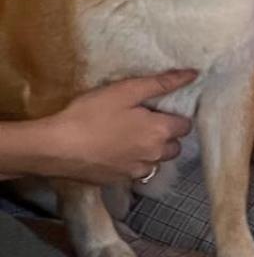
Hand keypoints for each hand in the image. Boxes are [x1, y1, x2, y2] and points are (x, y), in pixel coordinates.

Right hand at [39, 71, 195, 183]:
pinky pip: (137, 171)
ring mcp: (138, 171)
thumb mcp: (125, 91)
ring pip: (157, 161)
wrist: (57, 147)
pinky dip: (134, 162)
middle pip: (175, 146)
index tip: (159, 109)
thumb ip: (160, 83)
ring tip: (129, 137)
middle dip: (166, 135)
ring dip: (151, 151)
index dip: (175, 116)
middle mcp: (155, 155)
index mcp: (160, 132)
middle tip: (143, 122)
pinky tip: (117, 152)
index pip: (185, 125)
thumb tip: (193, 75)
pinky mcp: (121, 181)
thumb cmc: (90, 114)